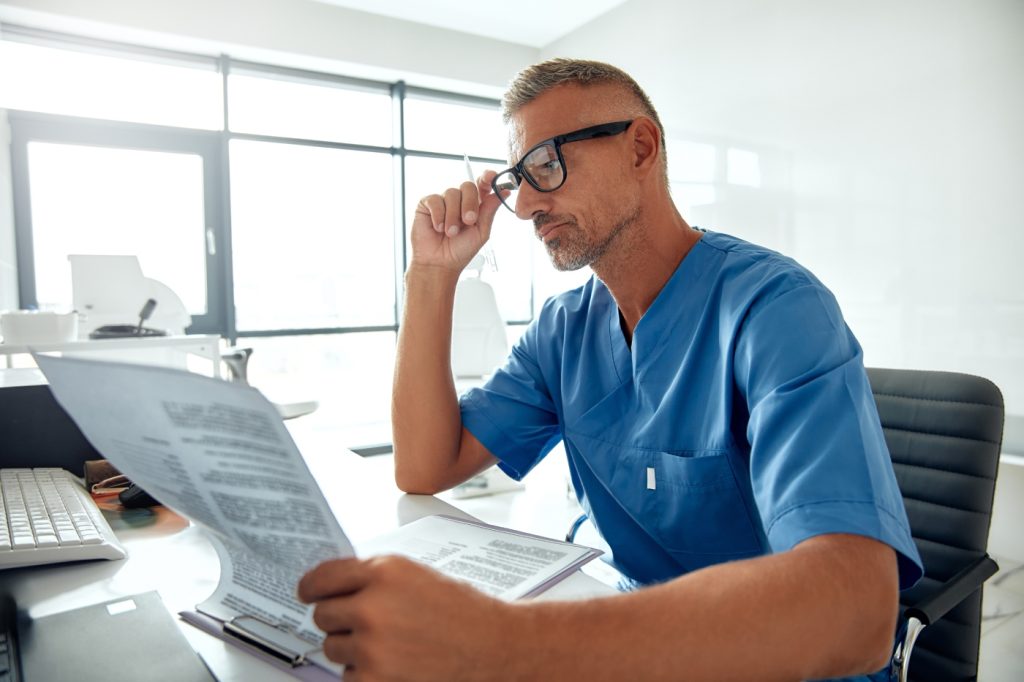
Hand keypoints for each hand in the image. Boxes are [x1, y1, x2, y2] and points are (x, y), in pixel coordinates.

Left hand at [298, 555, 511, 680]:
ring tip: (390, 645)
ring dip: (352, 649)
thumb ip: (375, 577)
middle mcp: (372, 605)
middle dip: (339, 620)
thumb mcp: (416, 575)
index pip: (322, 577)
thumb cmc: (462, 611)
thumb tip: (335, 586)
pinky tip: (394, 665)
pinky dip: (365, 674)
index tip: (307, 593)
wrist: (492, 646)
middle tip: (366, 625)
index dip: (311, 587)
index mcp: (384, 571)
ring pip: (332, 648)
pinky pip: (348, 676)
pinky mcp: (374, 680)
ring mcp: (371, 645)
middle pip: (322, 615)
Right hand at [410, 170, 502, 272]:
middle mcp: (459, 200)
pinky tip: (438, 228)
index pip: (482, 185)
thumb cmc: (460, 251)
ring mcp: (443, 201)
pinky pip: (435, 200)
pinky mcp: (427, 204)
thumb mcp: (481, 232)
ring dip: (453, 216)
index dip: (487, 178)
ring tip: (450, 233)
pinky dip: (439, 215)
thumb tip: (504, 191)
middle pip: (468, 186)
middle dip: (470, 204)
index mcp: (475, 205)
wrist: (439, 263)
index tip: (491, 176)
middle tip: (468, 221)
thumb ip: (490, 210)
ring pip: (452, 193)